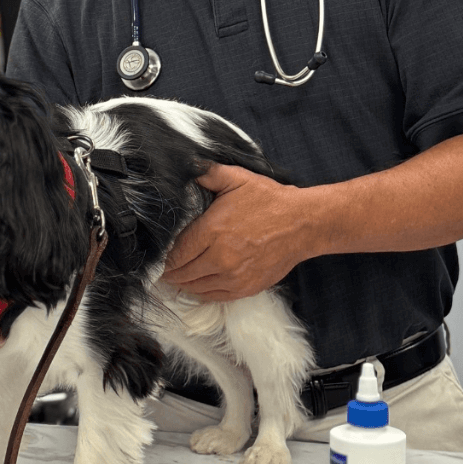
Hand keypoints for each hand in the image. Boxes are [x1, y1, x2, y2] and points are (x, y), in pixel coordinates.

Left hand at [161, 164, 309, 300]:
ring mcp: (234, 276)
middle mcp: (220, 257)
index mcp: (213, 230)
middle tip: (164, 269)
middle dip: (171, 271)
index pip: (177, 252)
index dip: (165, 257)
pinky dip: (202, 292)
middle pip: (183, 273)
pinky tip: (197, 285)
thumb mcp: (237, 178)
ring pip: (196, 287)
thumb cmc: (270, 201)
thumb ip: (208, 173)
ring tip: (177, 277)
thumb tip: (186, 166)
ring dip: (184, 283)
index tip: (159, 256)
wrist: (302, 224)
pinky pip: (215, 296)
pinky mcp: (246, 288)